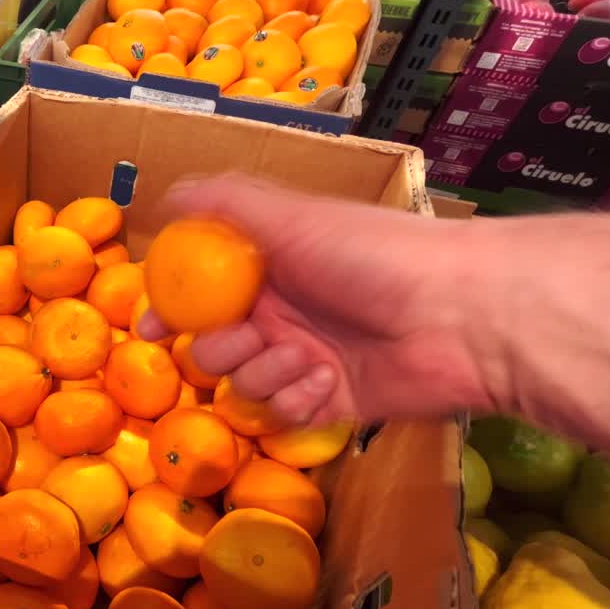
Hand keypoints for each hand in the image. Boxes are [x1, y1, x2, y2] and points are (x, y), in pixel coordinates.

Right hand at [137, 174, 498, 425]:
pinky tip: (327, 383)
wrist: (460, 315)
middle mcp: (282, 313)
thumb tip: (169, 193)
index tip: (149, 327)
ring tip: (307, 359)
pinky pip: (282, 414)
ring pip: (243, 384)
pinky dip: (297, 401)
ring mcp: (304, 360)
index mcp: (269, 267)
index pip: (202, 291)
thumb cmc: (373, 255)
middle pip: (213, 345)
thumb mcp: (293, 217)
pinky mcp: (327, 403)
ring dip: (266, 373)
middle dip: (220, 347)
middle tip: (251, 337)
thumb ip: (226, 204)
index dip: (171, 308)